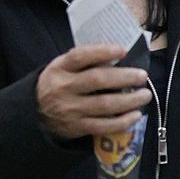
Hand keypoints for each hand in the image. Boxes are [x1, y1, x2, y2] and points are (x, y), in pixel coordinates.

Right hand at [36, 44, 151, 141]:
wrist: (35, 112)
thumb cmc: (58, 83)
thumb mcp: (62, 67)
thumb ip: (85, 61)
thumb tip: (119, 56)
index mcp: (60, 68)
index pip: (81, 56)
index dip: (103, 52)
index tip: (123, 50)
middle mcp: (64, 88)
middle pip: (98, 80)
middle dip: (124, 77)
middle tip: (142, 76)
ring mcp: (71, 110)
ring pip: (104, 105)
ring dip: (129, 100)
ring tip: (145, 95)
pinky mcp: (77, 127)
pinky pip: (103, 126)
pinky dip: (122, 121)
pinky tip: (135, 115)